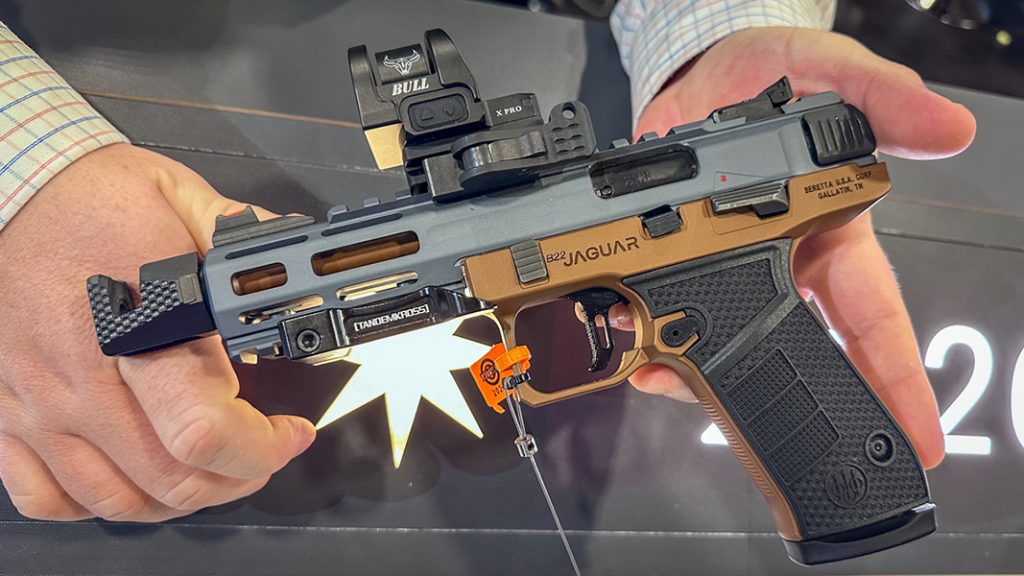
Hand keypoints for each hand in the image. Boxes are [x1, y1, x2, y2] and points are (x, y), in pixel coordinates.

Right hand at [0, 144, 314, 520]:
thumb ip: (244, 237)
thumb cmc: (88, 197)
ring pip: (116, 500)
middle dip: (236, 479)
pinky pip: (46, 496)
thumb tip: (295, 254)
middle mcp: (84, 373)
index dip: (263, 448)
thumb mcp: (181, 199)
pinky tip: (132, 479)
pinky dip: (98, 505)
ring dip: (180, 499)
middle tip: (260, 454)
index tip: (290, 433)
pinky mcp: (7, 413)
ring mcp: (39, 402)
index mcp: (140, 321)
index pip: (204, 428)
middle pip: (170, 479)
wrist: (6, 192)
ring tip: (210, 472)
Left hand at [621, 27, 975, 468]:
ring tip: (666, 379)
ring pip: (716, 346)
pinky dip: (647, 342)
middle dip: (770, 396)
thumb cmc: (777, 78)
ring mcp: (719, 271)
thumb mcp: (834, 76)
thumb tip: (949, 130)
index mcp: (830, 235)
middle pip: (784, 350)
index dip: (896, 379)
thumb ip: (883, 102)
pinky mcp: (667, 265)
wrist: (701, 75)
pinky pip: (661, 319)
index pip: (874, 316)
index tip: (914, 438)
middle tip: (766, 436)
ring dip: (691, 374)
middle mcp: (776, 265)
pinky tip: (637, 353)